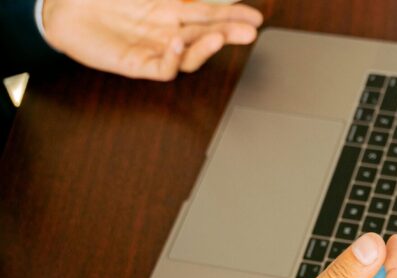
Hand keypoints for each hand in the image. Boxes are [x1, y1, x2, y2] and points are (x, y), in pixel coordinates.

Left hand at [42, 0, 262, 79]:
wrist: (60, 10)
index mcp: (168, 9)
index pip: (209, 14)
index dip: (232, 15)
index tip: (254, 16)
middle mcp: (166, 30)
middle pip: (206, 33)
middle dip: (231, 32)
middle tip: (250, 31)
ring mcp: (154, 48)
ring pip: (191, 53)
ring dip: (207, 46)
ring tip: (220, 37)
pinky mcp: (139, 65)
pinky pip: (164, 68)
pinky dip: (174, 58)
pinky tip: (176, 42)